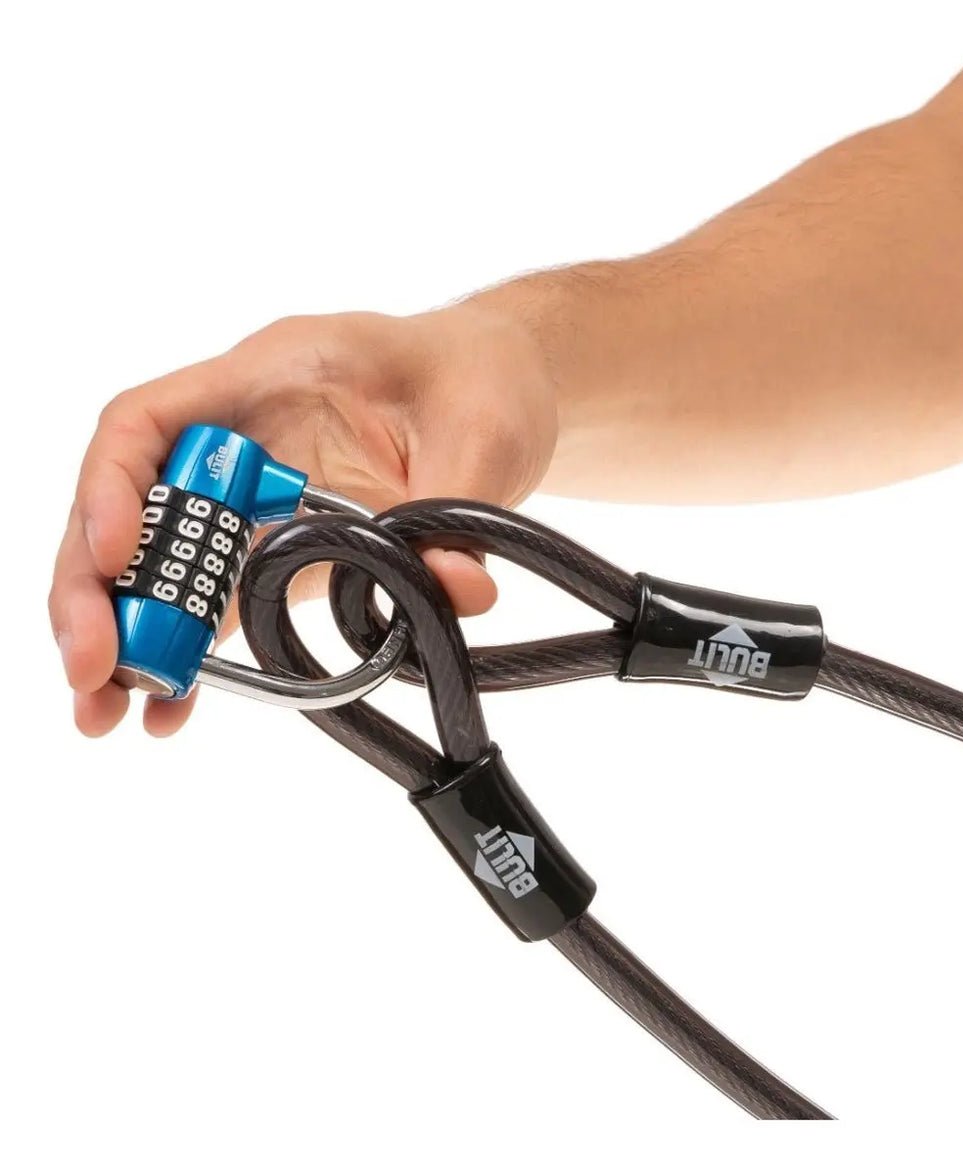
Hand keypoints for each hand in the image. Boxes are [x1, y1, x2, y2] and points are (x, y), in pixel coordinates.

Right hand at [49, 306, 557, 736]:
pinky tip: (172, 705)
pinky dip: (191, 650)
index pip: (151, 420)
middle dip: (98, 589)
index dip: (113, 487)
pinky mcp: (284, 544)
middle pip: (137, 505)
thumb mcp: (479, 432)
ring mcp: (258, 496)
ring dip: (131, 635)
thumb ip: (455, 514)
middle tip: (92, 671)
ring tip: (105, 713)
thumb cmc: (479, 378)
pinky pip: (220, 598)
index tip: (116, 559)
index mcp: (270, 377)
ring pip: (165, 563)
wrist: (504, 386)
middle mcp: (244, 438)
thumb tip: (457, 592)